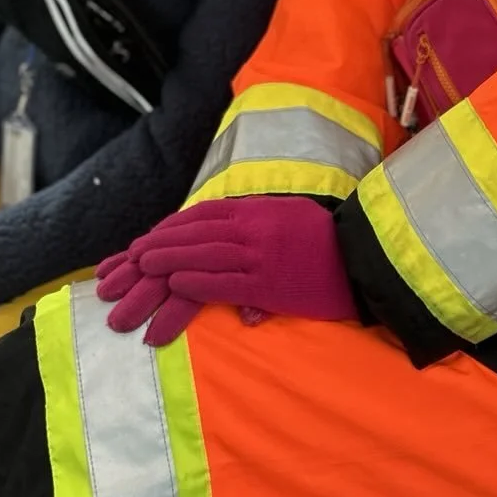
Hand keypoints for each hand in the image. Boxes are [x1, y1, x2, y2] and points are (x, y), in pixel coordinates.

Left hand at [101, 197, 356, 346]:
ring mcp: (260, 257)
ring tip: (142, 267)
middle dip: (162, 241)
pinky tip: (176, 284)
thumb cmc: (328, 240)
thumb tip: (235, 239)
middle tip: (133, 253)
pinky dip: (197, 283)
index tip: (152, 234)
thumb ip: (260, 226)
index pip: (205, 214)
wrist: (363, 260)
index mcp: (259, 211)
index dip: (174, 225)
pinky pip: (224, 283)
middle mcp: (255, 229)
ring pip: (204, 255)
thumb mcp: (291, 219)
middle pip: (197, 232)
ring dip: (170, 260)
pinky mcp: (268, 285)